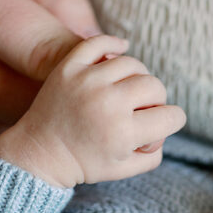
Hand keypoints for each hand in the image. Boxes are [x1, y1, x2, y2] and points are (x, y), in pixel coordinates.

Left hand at [0, 35, 186, 186]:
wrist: (41, 154)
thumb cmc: (86, 163)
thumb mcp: (126, 169)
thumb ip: (155, 150)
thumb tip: (164, 120)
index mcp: (123, 134)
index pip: (172, 116)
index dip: (171, 121)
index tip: (159, 125)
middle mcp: (107, 104)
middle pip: (155, 87)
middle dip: (155, 101)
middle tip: (140, 110)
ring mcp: (87, 82)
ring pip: (133, 64)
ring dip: (136, 77)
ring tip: (126, 90)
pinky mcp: (69, 68)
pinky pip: (98, 42)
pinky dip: (113, 43)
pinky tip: (121, 50)